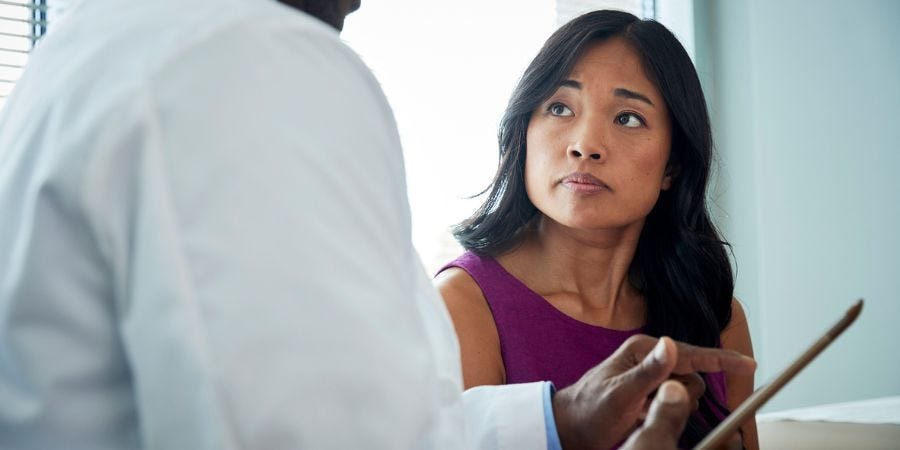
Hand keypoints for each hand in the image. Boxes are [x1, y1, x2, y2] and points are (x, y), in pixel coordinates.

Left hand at [552, 334, 755, 449]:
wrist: (568, 429)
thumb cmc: (590, 412)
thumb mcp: (620, 395)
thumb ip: (648, 371)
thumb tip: (670, 343)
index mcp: (643, 350)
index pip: (693, 352)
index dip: (723, 359)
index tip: (751, 364)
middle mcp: (648, 358)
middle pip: (693, 375)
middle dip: (685, 395)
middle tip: (651, 409)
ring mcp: (649, 375)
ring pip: (687, 391)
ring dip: (674, 406)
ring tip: (642, 414)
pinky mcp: (648, 392)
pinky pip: (675, 400)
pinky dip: (668, 411)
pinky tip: (643, 417)